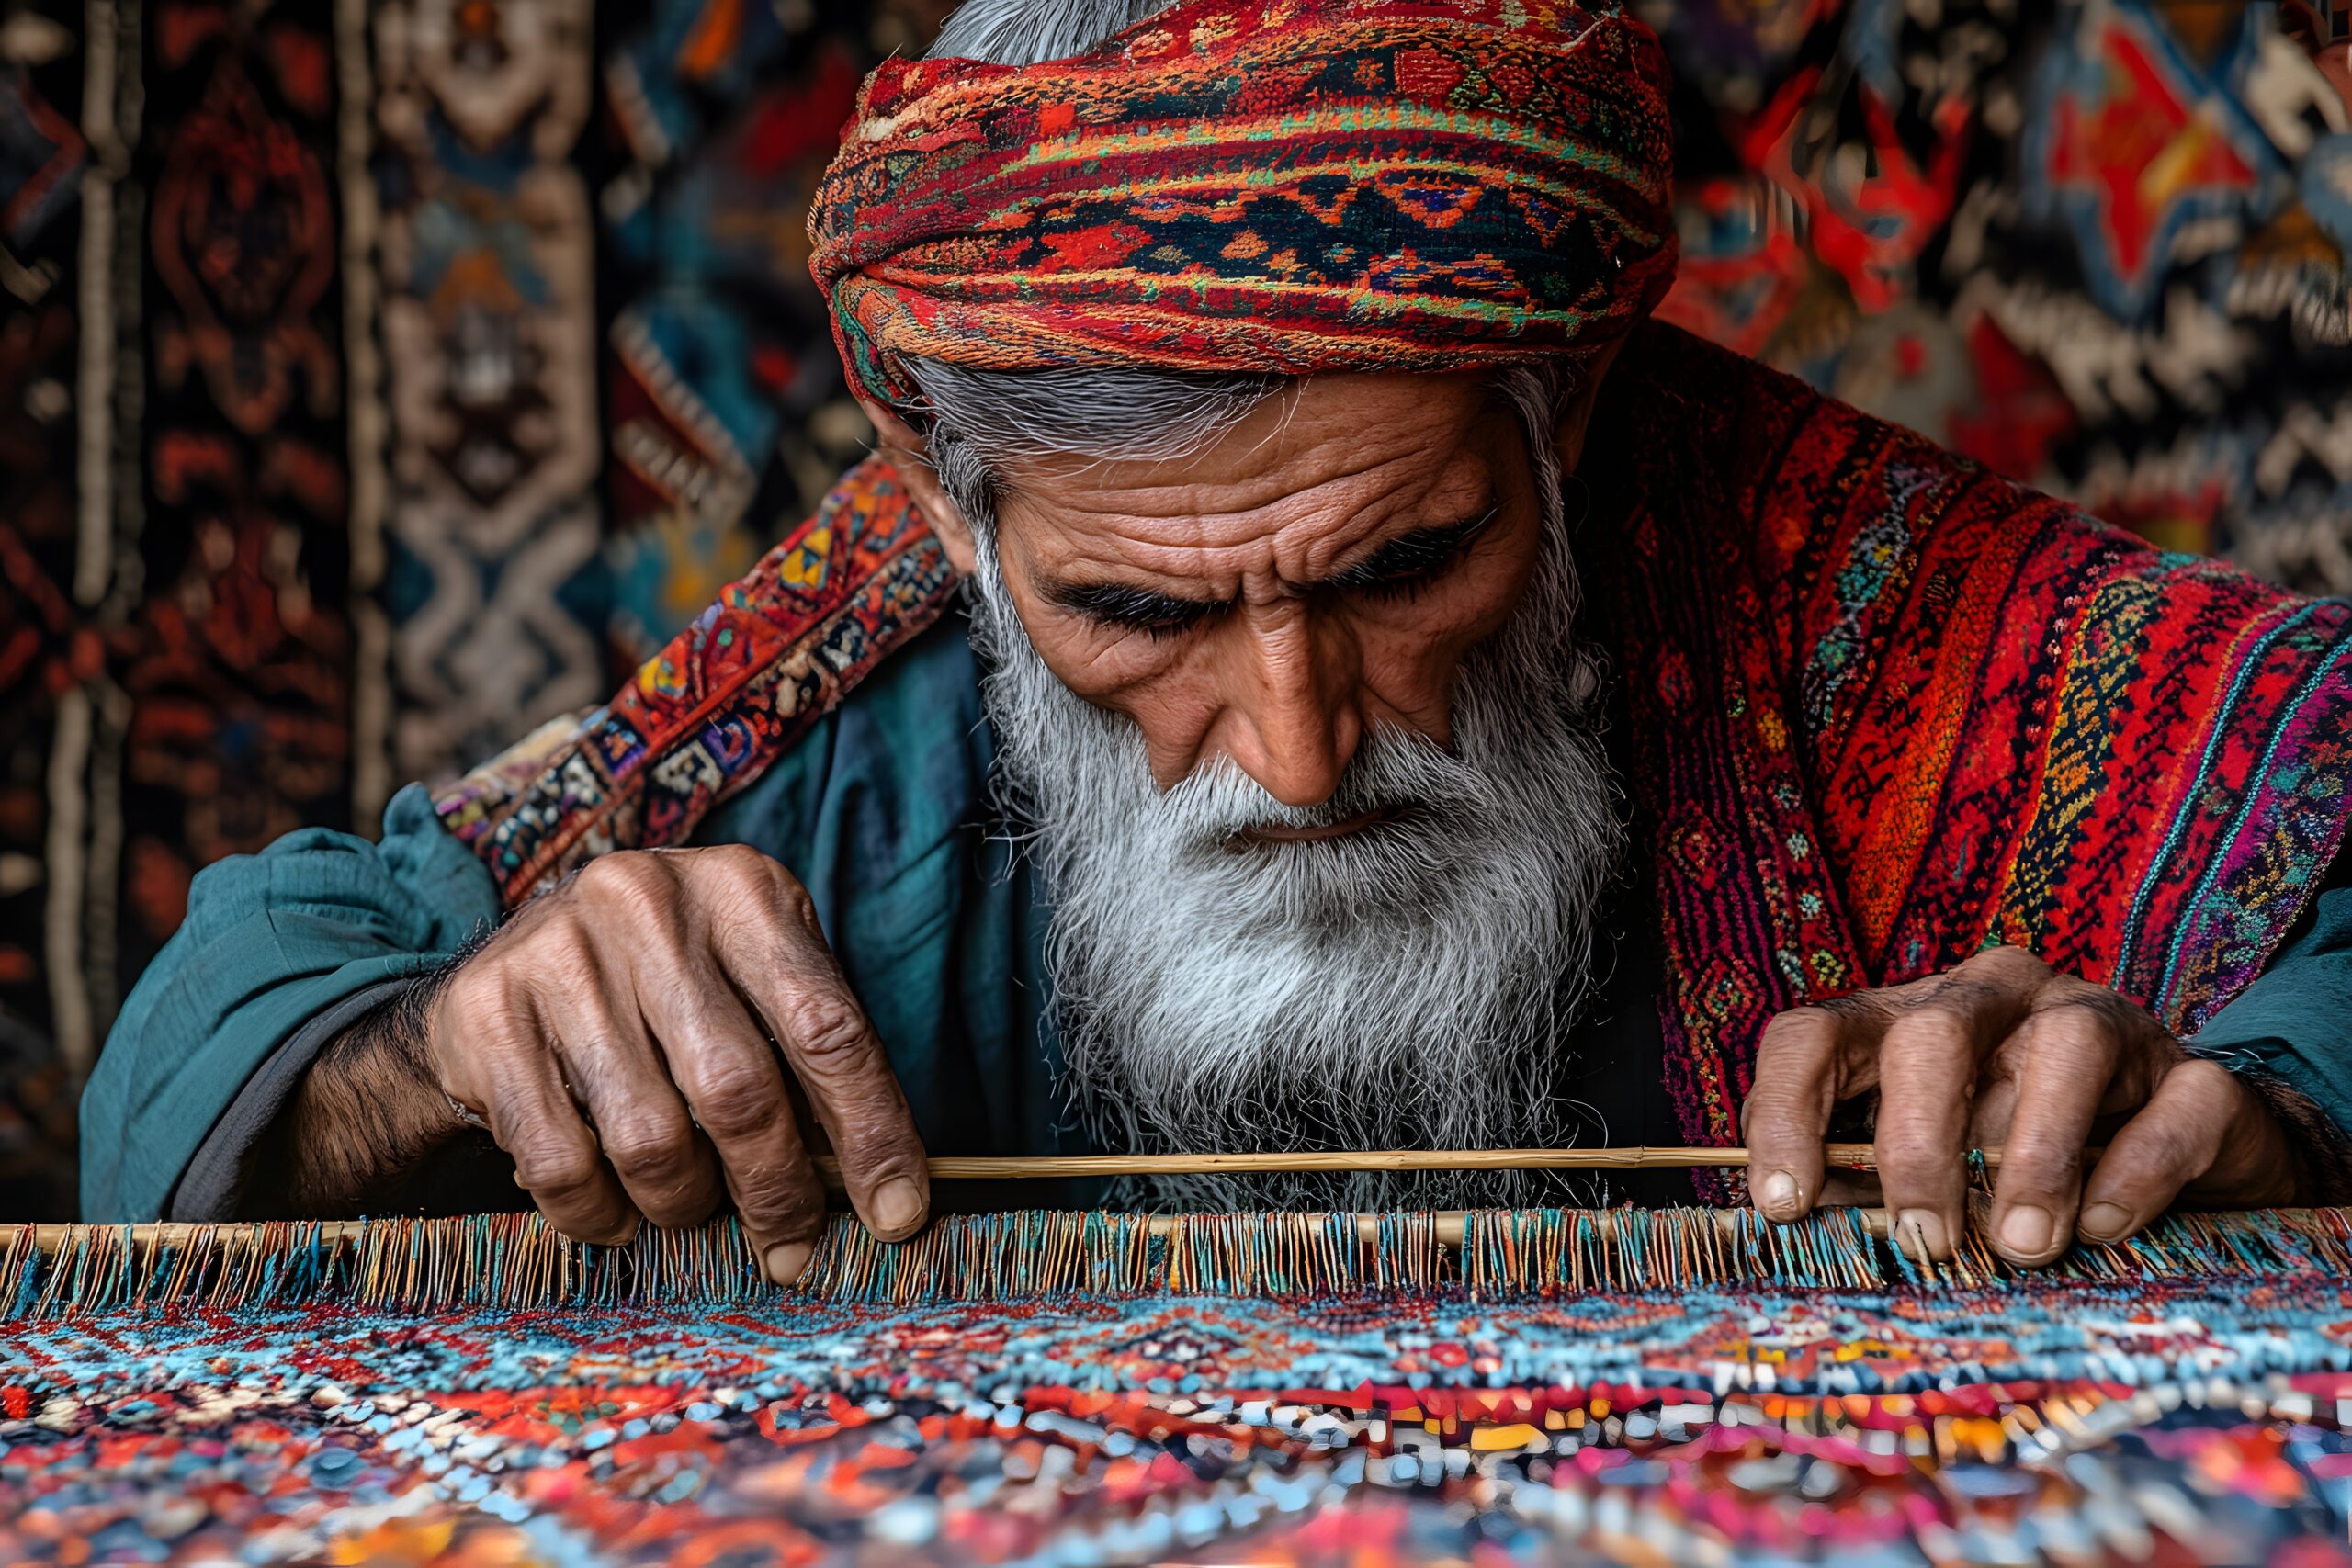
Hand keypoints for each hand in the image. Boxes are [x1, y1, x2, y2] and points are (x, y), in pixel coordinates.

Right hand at [423, 846, 927, 1281]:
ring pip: (650, 1140)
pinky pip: (561, 1164)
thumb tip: (882, 1186)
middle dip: (777, 1193)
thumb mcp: (749, 979)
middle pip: (739, 1091)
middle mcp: (649, 903)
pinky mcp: (488, 1014)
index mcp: (740, 890)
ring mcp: (560, 953)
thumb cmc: (667, 986)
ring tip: (687, 1208)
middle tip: (792, 1248)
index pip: (828, 1028)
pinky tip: (617, 1211)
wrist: (509, 964)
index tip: (898, 1214)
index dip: (872, 1132)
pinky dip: (601, 1215)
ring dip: (682, 1204)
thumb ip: (809, 1057)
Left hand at [1741, 946, 2296, 1264]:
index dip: (1785, 1113)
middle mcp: (1996, 999)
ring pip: (2065, 1047)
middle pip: (1931, 1035)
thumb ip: (1863, 1183)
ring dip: (2036, 1154)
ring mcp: (2099, 1021)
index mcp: (1909, 1017)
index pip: (1817, 1035)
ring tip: (2025, 1243)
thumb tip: (1800, 1227)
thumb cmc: (2014, 1157)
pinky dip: (2135, 1170)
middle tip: (1925, 1238)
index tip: (1784, 1206)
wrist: (2176, 1154)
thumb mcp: (1925, 1164)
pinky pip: (2172, 1104)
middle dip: (1917, 1143)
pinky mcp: (2191, 1075)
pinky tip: (2103, 1225)